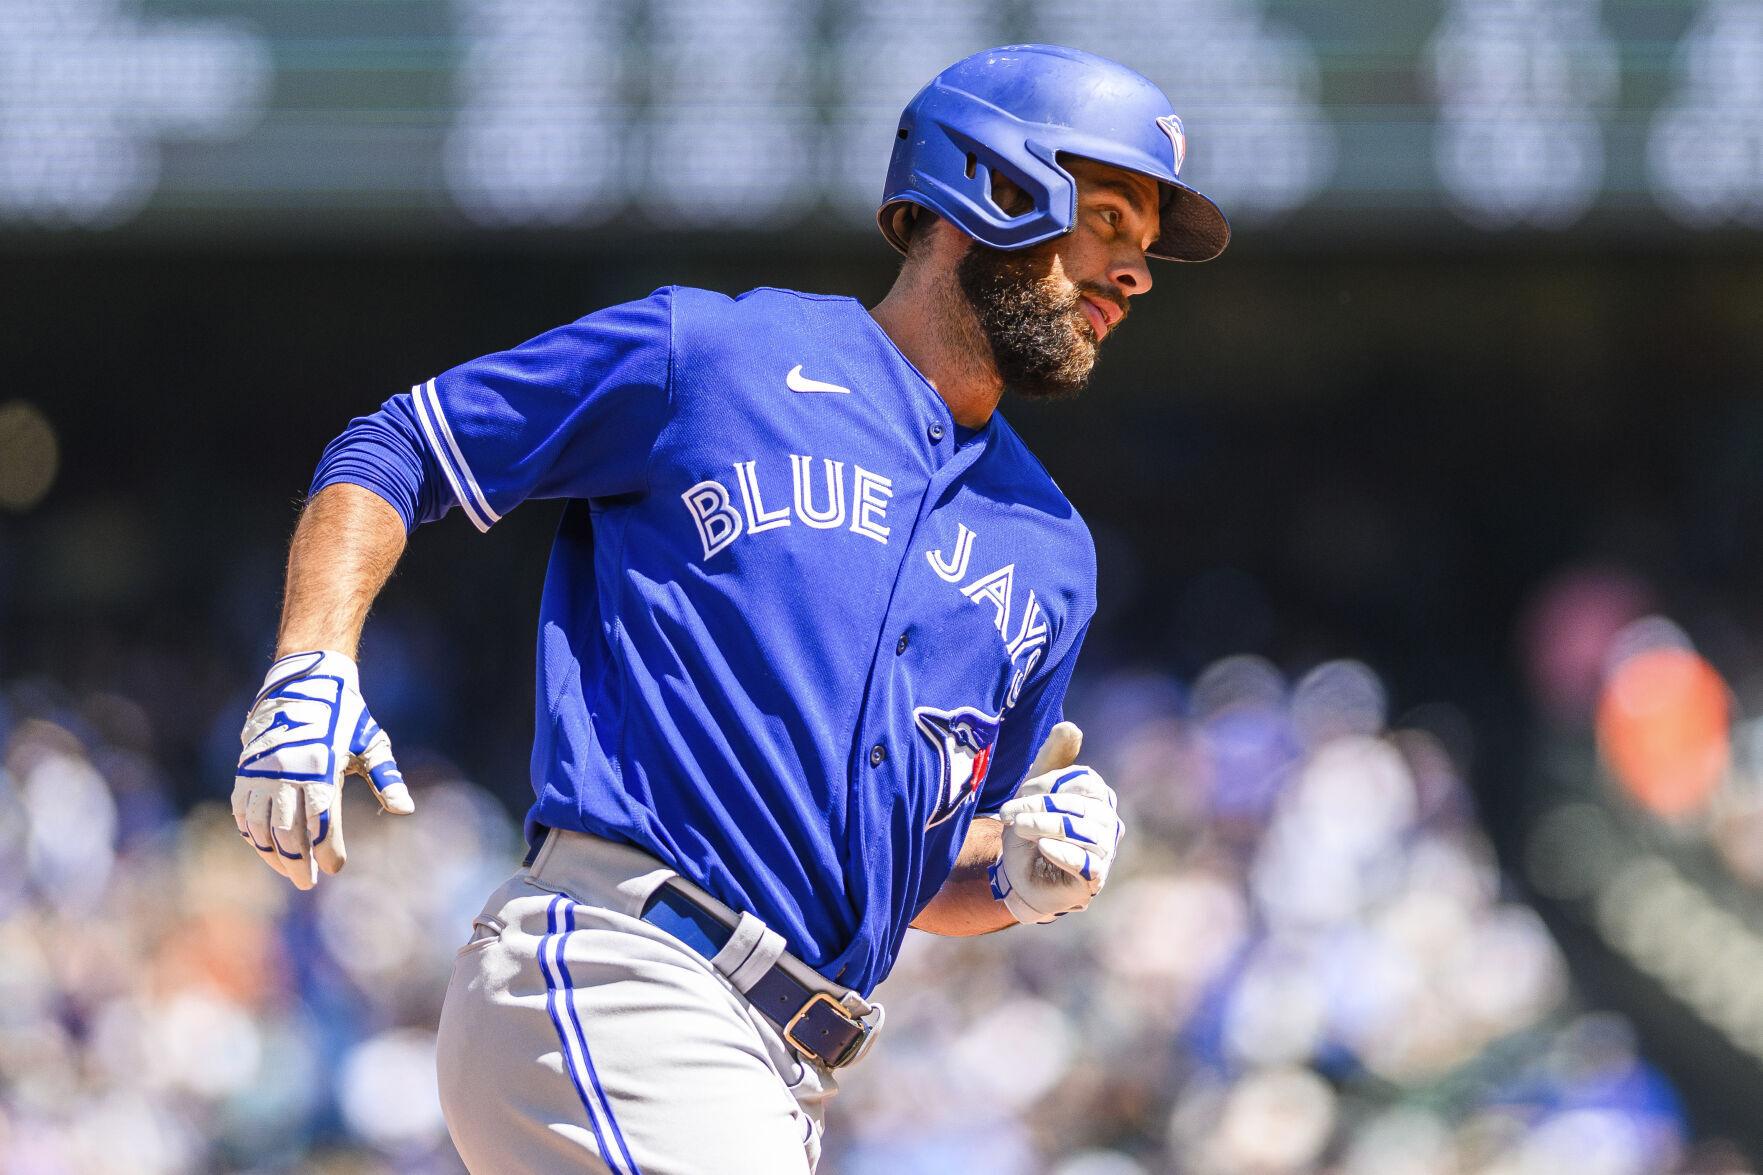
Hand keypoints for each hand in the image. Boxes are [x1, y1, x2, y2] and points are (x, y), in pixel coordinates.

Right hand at [232, 650, 412, 889]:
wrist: (301, 684)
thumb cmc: (344, 716)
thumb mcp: (371, 742)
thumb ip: (386, 778)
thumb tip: (406, 809)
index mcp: (321, 766)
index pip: (321, 821)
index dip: (327, 849)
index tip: (336, 867)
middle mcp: (287, 771)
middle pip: (288, 831)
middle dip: (298, 861)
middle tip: (308, 882)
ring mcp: (261, 772)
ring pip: (260, 826)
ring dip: (272, 854)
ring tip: (288, 870)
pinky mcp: (245, 772)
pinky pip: (243, 813)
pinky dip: (252, 835)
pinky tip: (266, 849)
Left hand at [987, 722, 1124, 923]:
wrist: (1019, 875)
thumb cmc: (1032, 829)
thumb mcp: (1035, 789)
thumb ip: (1052, 758)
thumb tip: (1070, 727)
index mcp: (1098, 798)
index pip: (1085, 782)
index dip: (1051, 783)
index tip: (1022, 791)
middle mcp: (1109, 823)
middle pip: (1082, 807)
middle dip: (1042, 807)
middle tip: (1009, 814)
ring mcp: (1104, 852)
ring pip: (1084, 833)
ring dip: (1046, 827)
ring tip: (1019, 828)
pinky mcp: (1094, 879)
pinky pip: (1087, 863)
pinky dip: (1064, 853)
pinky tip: (1043, 847)